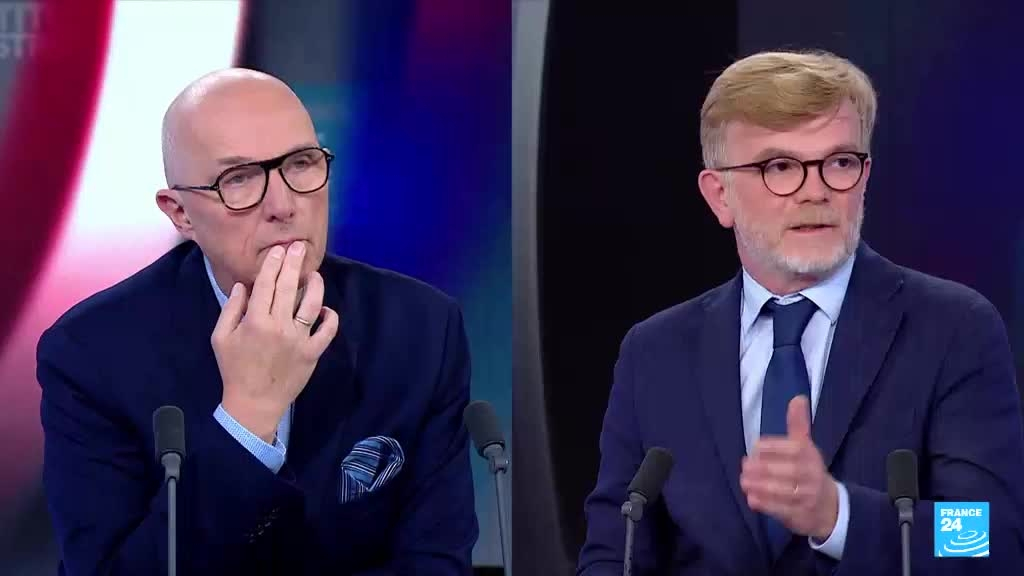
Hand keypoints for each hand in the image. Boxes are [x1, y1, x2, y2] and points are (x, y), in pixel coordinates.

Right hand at [211, 241, 339, 442]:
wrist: (254, 403)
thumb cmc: (234, 369)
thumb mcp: (221, 338)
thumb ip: (231, 309)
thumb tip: (243, 285)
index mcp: (255, 321)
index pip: (266, 284)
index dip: (273, 264)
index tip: (279, 250)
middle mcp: (279, 326)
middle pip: (290, 287)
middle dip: (294, 264)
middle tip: (299, 247)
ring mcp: (299, 339)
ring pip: (312, 305)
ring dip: (316, 286)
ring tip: (315, 274)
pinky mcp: (313, 353)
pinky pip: (327, 331)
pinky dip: (330, 317)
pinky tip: (326, 308)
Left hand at [740, 396, 838, 540]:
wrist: (830, 507)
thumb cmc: (809, 471)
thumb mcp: (806, 446)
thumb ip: (798, 424)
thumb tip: (798, 397)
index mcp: (811, 456)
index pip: (791, 449)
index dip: (770, 448)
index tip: (754, 448)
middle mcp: (812, 476)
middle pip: (786, 471)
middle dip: (763, 469)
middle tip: (744, 467)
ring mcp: (808, 497)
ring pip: (783, 491)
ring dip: (761, 486)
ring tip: (744, 481)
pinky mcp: (801, 515)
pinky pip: (782, 510)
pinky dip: (766, 505)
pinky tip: (751, 500)